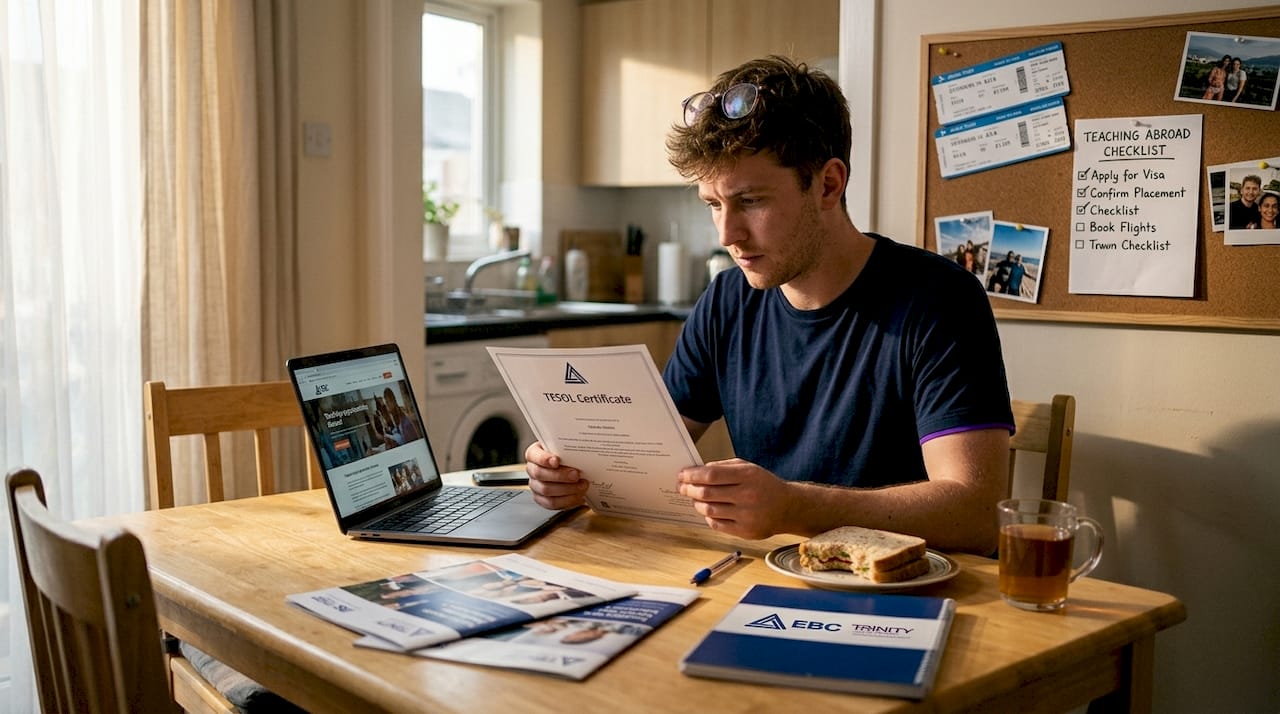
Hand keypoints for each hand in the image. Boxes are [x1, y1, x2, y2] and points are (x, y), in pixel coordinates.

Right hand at [524, 441, 589, 509]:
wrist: (570, 467)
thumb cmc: (566, 455)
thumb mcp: (565, 447)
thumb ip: (568, 446)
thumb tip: (581, 445)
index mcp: (534, 454)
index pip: (533, 455)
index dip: (544, 459)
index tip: (556, 461)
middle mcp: (532, 470)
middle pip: (540, 474)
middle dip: (560, 475)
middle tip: (576, 474)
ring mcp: (536, 485)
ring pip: (546, 490)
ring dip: (567, 489)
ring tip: (582, 485)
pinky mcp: (542, 499)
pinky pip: (552, 503)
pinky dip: (567, 500)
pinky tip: (578, 494)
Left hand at [677, 459, 796, 538]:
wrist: (788, 508)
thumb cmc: (765, 485)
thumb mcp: (748, 468)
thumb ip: (723, 467)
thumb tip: (697, 471)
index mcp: (748, 476)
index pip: (711, 475)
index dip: (692, 475)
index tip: (682, 475)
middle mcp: (747, 495)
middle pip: (707, 493)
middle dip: (689, 489)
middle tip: (682, 487)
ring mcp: (746, 516)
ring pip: (709, 510)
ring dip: (696, 503)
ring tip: (695, 498)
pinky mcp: (745, 532)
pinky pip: (716, 524)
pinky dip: (708, 516)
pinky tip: (708, 510)